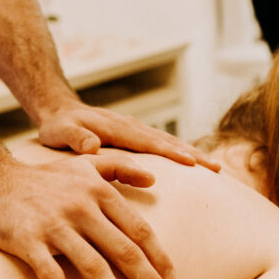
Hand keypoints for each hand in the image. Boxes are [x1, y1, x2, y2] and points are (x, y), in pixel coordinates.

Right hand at [0, 153, 176, 278]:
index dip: (158, 257)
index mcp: (100, 193)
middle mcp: (82, 209)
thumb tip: (154, 178)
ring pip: (94, 267)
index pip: (138, 230)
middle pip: (124, 251)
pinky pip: (50, 274)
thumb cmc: (45, 177)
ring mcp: (56, 226)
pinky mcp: (28, 242)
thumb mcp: (86, 164)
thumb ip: (121, 168)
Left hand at [37, 98, 220, 171]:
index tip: (193, 164)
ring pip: (171, 143)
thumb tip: (92, 146)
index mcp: (118, 129)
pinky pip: (164, 145)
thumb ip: (76, 137)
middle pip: (169, 142)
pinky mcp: (137, 137)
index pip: (150, 142)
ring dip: (194, 154)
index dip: (172, 153)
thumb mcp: (60, 131)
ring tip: (217, 169)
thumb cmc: (59, 125)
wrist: (60, 109)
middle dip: (195, 155)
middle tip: (219, 169)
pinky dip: (183, 154)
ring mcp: (137, 131)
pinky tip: (196, 165)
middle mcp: (133, 127)